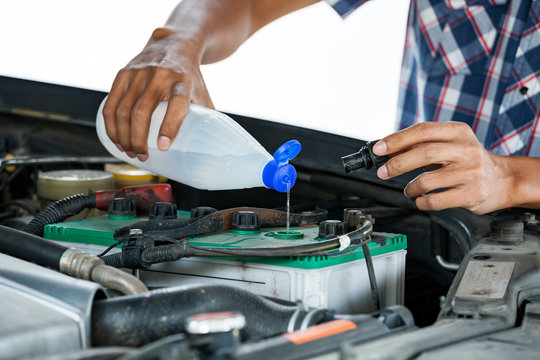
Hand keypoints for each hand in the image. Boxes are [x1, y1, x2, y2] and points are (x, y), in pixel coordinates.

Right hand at [102, 28, 213, 161]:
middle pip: (143, 112)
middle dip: (138, 140)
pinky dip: (111, 125)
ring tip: (128, 152)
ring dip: (123, 136)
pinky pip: (111, 104)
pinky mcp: (123, 73)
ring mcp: (138, 73)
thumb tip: (209, 150)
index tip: (163, 146)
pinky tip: (116, 139)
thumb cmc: (189, 77)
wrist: (173, 45)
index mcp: (183, 81)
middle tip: (141, 156)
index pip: (177, 103)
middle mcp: (160, 75)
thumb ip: (206, 119)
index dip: (170, 126)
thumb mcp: (201, 94)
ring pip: (124, 110)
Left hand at [372, 122, 514, 213]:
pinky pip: (436, 201)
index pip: (423, 131)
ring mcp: (471, 173)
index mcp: (459, 132)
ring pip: (427, 181)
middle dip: (397, 164)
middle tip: (383, 172)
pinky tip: (421, 199)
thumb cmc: (468, 161)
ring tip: (409, 190)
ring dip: (410, 188)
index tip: (379, 149)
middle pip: (424, 153)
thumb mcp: (450, 144)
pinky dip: (421, 202)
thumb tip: (387, 148)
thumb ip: (422, 144)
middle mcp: (466, 150)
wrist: (503, 180)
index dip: (397, 140)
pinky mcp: (472, 195)